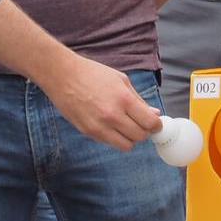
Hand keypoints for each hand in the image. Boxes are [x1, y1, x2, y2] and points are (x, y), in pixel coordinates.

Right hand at [41, 54, 162, 151]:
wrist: (63, 76)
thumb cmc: (92, 74)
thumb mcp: (121, 80)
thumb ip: (138, 100)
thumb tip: (154, 114)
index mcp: (124, 99)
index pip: (150, 123)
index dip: (156, 125)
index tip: (156, 123)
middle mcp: (112, 116)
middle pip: (140, 137)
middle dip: (145, 132)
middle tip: (141, 124)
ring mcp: (99, 127)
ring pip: (126, 146)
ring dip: (130, 138)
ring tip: (126, 126)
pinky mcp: (88, 132)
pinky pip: (110, 143)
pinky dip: (116, 138)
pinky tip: (112, 126)